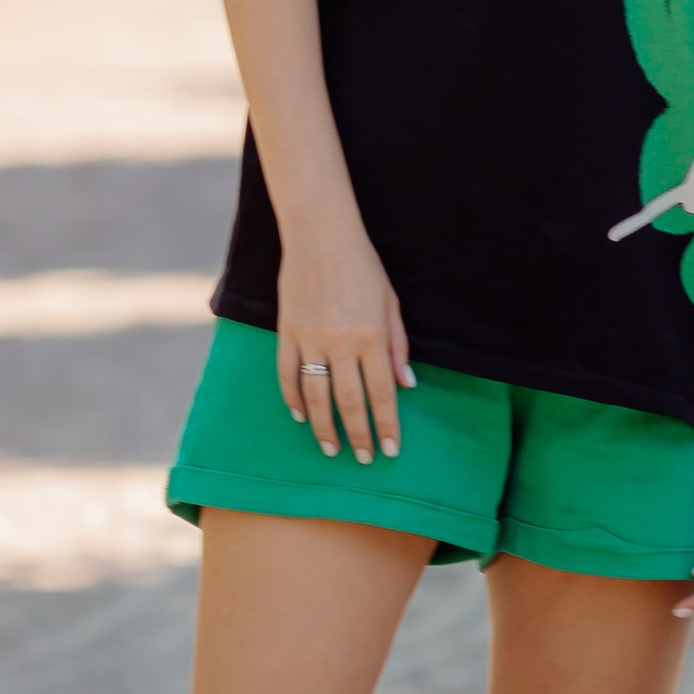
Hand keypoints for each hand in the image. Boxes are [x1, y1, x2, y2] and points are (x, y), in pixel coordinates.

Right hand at [275, 223, 413, 461]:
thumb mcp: (391, 304)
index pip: (381, 393)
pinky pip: (287, 374)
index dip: (386, 425)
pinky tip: (300, 415)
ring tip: (330, 448)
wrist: (320, 235)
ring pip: (315, 395)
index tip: (389, 450)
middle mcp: (341, 342)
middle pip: (348, 401)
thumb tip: (406, 386)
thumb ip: (398, 346)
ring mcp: (310, 339)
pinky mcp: (287, 332)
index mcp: (372, 336)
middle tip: (362, 459)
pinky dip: (292, 398)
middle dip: (357, 434)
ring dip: (323, 426)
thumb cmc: (363, 267)